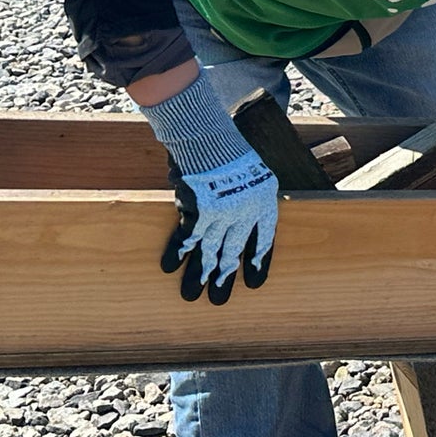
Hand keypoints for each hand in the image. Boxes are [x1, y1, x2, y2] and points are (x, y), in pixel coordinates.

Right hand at [134, 73, 277, 303]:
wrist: (210, 135)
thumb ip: (248, 191)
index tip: (255, 282)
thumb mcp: (251, 169)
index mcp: (264, 199)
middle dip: (226, 276)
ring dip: (200, 274)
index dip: (259, 260)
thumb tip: (239, 212)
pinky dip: (177, 253)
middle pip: (235, 250)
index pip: (265, 238)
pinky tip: (170, 268)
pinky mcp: (198, 211)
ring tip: (192, 296)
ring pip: (210, 251)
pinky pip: (187, 238)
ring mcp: (221, 213)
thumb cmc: (229, 148)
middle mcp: (245, 211)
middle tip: (219, 301)